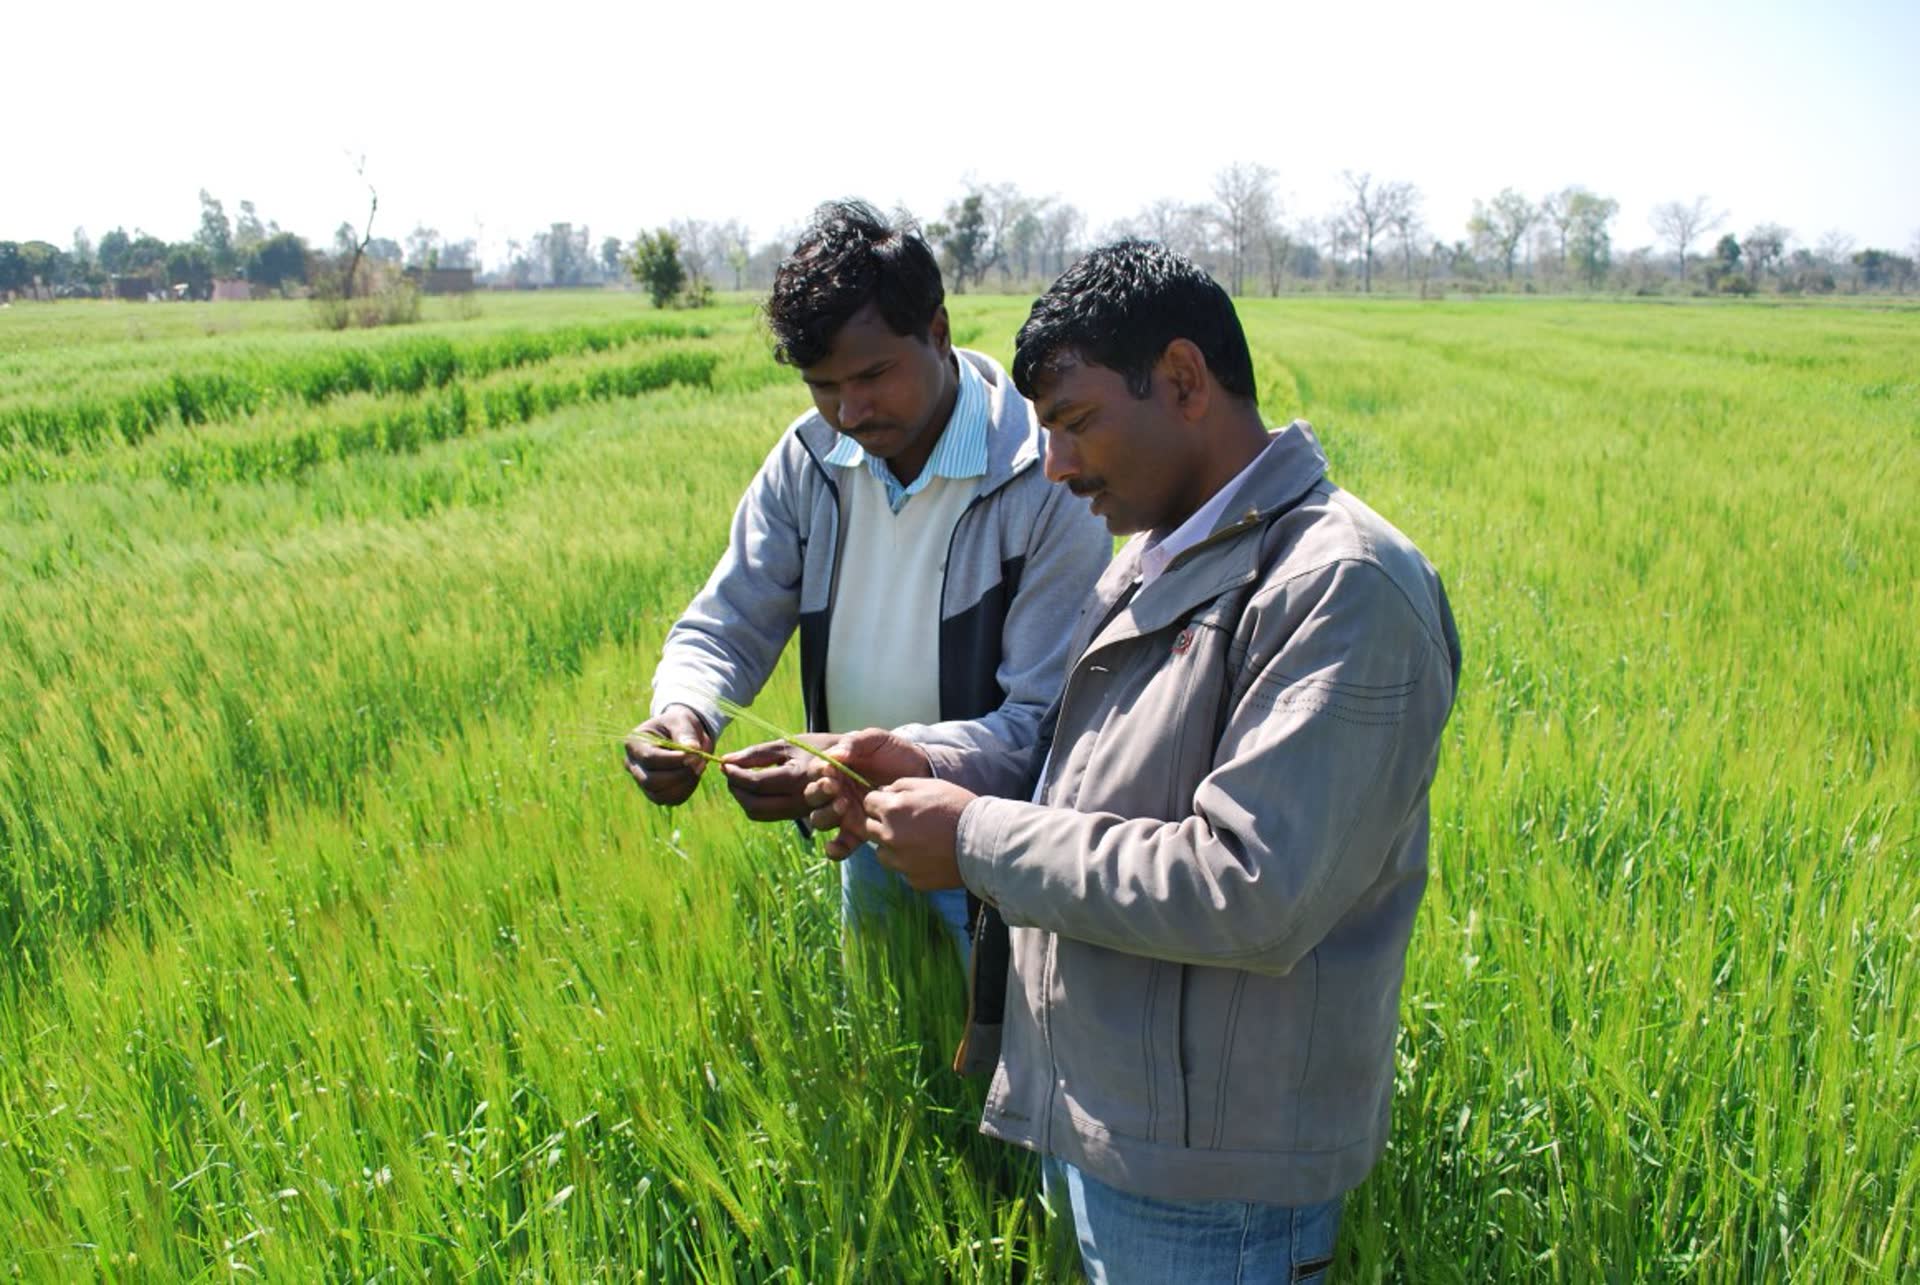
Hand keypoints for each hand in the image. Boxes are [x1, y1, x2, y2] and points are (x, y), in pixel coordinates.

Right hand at [623, 705, 714, 806]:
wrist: (681, 734)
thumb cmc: (679, 724)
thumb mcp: (682, 721)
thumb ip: (686, 733)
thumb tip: (693, 749)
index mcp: (634, 743)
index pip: (649, 758)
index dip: (673, 760)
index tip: (694, 755)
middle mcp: (633, 765)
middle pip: (651, 781)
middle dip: (679, 774)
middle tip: (700, 762)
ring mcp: (641, 781)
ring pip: (659, 795)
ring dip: (684, 784)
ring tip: (699, 767)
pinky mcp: (655, 792)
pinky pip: (670, 800)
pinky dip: (686, 791)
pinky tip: (695, 776)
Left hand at [720, 735, 843, 822]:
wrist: (856, 763)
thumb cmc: (821, 747)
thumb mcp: (790, 743)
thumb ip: (757, 753)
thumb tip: (725, 760)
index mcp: (798, 778)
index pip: (755, 784)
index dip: (734, 775)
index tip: (724, 763)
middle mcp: (800, 800)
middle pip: (753, 806)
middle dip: (736, 789)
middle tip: (730, 772)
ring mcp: (801, 812)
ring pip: (759, 814)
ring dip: (743, 798)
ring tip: (741, 778)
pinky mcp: (801, 816)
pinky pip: (769, 815)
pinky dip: (755, 803)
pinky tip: (756, 787)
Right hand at [802, 729, 932, 858]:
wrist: (921, 771)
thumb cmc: (895, 752)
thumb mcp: (876, 740)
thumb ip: (854, 743)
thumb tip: (834, 755)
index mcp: (835, 768)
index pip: (815, 772)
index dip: (818, 772)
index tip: (830, 770)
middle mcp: (835, 791)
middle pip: (813, 797)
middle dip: (820, 793)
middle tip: (835, 787)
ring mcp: (845, 811)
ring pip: (822, 819)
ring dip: (827, 815)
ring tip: (844, 806)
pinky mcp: (859, 830)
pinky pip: (841, 844)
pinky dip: (835, 849)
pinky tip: (835, 847)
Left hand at [863, 777, 976, 891]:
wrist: (983, 841)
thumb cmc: (958, 807)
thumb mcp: (930, 784)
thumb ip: (901, 785)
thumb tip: (883, 792)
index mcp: (892, 810)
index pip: (869, 802)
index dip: (881, 801)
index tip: (894, 804)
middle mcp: (890, 837)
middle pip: (870, 828)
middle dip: (883, 823)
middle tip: (907, 822)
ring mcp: (901, 862)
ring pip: (882, 853)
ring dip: (892, 846)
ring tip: (918, 840)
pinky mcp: (913, 880)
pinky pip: (903, 870)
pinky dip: (911, 863)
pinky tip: (930, 855)